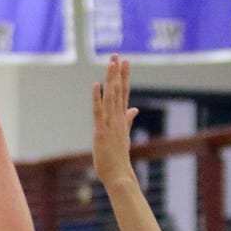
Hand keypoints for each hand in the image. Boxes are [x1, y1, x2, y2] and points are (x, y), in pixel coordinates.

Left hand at [92, 55, 140, 184]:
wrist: (119, 174)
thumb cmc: (119, 157)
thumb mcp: (124, 135)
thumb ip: (128, 120)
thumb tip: (134, 109)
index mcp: (122, 118)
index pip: (124, 93)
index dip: (124, 76)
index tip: (125, 62)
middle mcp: (118, 118)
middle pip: (119, 91)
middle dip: (118, 73)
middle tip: (118, 55)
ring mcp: (110, 124)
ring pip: (111, 97)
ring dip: (111, 79)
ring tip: (112, 63)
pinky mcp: (101, 131)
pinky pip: (99, 111)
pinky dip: (97, 97)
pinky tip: (96, 84)